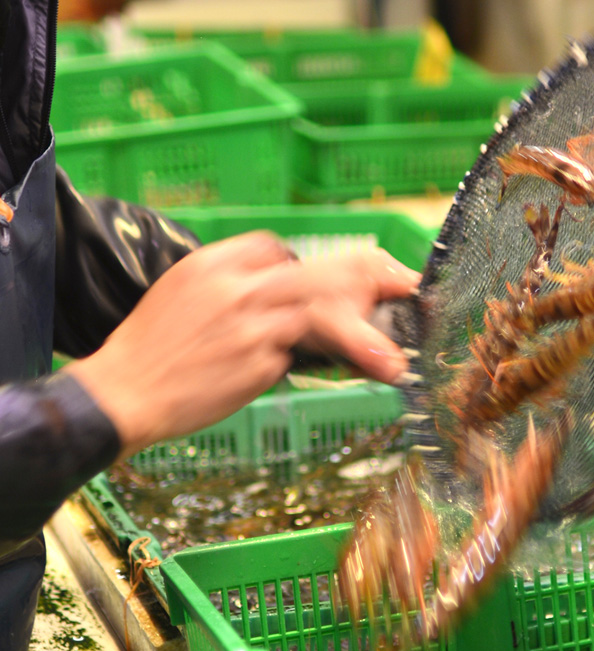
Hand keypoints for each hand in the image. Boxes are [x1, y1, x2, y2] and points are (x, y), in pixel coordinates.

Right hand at [64, 234, 419, 457]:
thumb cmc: (153, 347)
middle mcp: (238, 287)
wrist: (123, 392)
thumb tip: (282, 288)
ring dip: (364, 332)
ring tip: (396, 358)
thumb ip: (234, 283)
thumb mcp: (184, 292)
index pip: (277, 248)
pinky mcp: (257, 363)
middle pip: (317, 273)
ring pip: (322, 314)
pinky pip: (299, 357)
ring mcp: (252, 325)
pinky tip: (352, 374)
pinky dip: (324, 364)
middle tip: (405, 287)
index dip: (311, 264)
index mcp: (216, 262)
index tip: (336, 280)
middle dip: (369, 277)